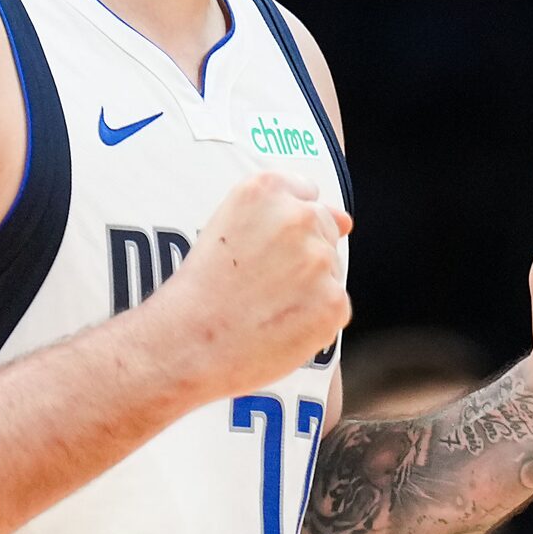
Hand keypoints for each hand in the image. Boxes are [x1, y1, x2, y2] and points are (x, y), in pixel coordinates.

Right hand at [153, 170, 351, 398]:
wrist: (185, 343)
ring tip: (263, 308)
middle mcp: (297, 216)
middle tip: (258, 285)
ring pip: (331, 270)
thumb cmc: (199, 291)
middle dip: (301, 256)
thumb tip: (347, 219)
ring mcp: (319, 259)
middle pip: (324, 229)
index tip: (263, 249)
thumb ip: (288, 212)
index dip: (283, 227)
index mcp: (264, 189)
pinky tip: (277, 327)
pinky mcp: (333, 301)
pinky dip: (313, 321)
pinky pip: (335, 307)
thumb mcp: (227, 230)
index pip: (304, 193)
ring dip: (309, 289)